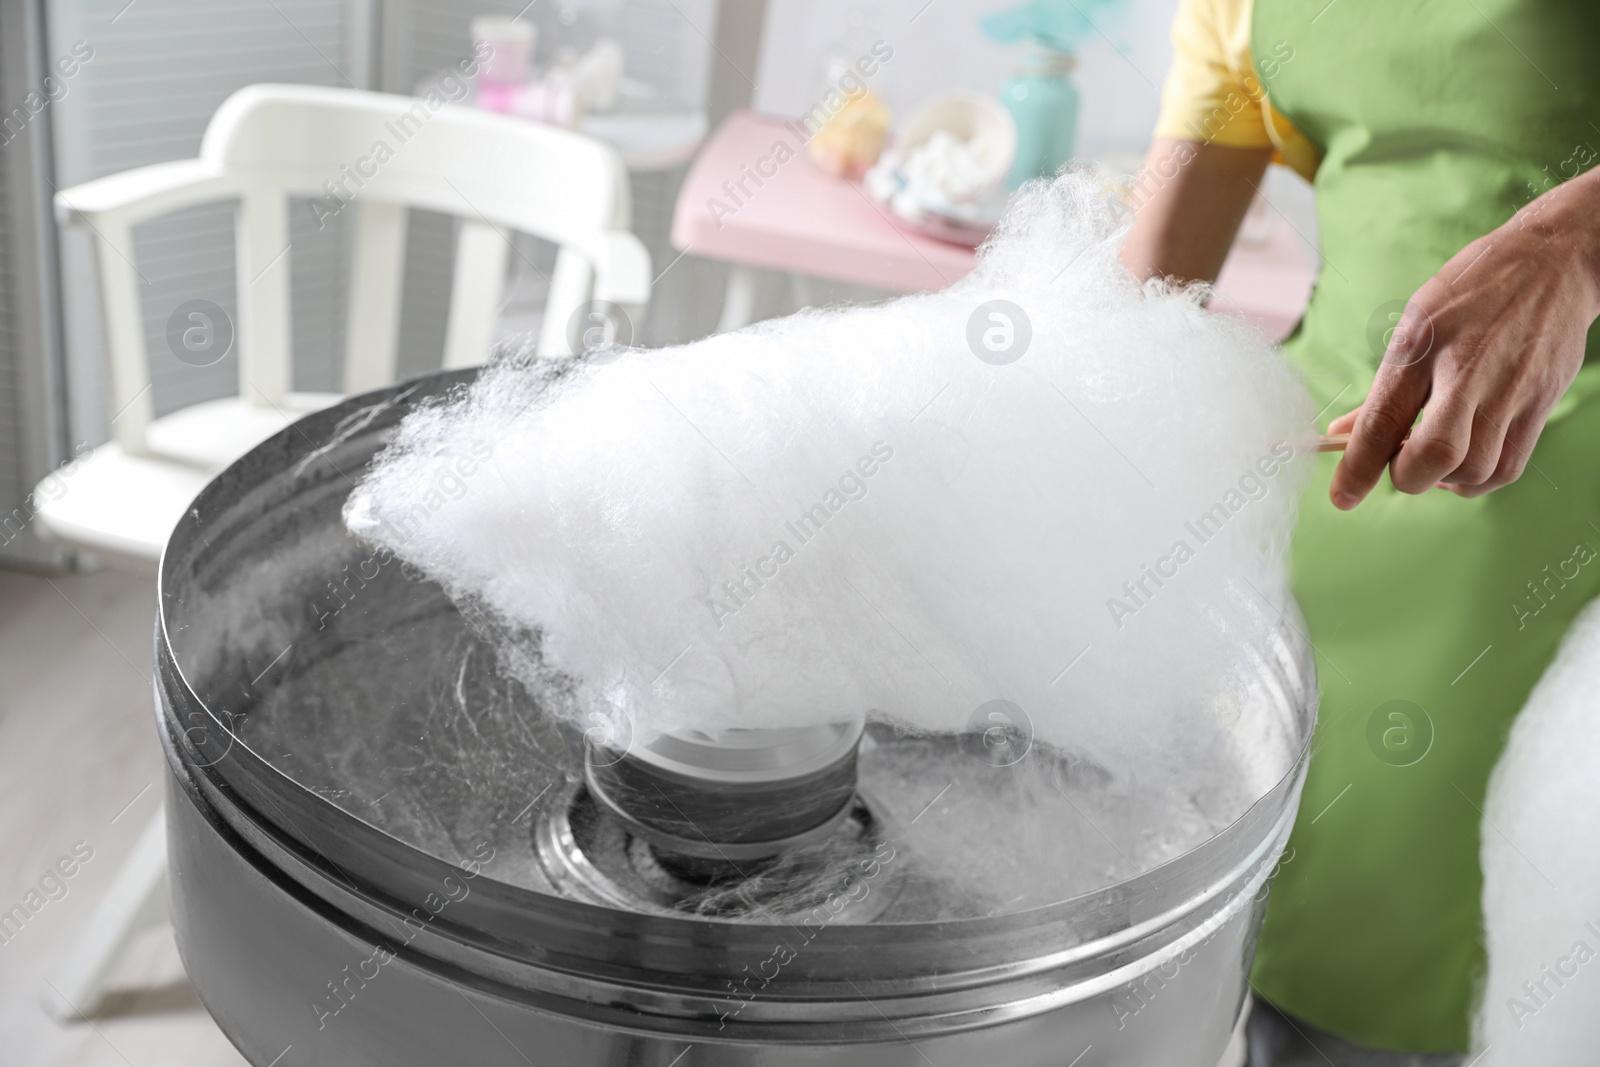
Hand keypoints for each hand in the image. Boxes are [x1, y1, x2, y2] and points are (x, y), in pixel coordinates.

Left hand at [1328, 170, 1599, 507]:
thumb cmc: (1470, 294)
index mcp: (1422, 346)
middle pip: (1434, 455)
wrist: (1551, 262)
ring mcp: (1510, 389)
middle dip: (1408, 476)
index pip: (1383, 419)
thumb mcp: (1414, 325)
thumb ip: (1383, 388)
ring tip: (1435, 459)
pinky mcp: (1541, 402)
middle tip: (1400, 463)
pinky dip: (1479, 479)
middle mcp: (1467, 370)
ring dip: (1445, 480)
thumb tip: (1341, 434)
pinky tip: (1466, 462)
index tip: (1342, 497)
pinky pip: (1508, 467)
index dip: (1358, 466)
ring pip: (1474, 471)